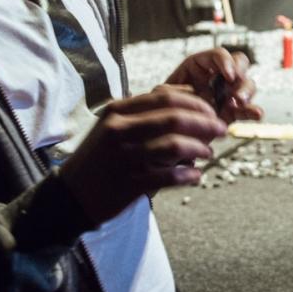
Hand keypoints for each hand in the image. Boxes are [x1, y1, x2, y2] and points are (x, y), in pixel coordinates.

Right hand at [57, 86, 228, 223]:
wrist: (71, 194)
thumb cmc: (99, 157)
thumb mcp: (113, 126)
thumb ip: (143, 113)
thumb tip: (185, 100)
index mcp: (118, 112)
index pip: (166, 97)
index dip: (196, 103)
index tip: (212, 111)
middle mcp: (121, 130)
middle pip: (175, 118)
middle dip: (205, 123)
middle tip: (221, 130)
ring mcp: (125, 157)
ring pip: (175, 146)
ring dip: (200, 149)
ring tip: (208, 154)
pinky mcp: (130, 184)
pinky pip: (169, 177)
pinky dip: (188, 176)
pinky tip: (196, 177)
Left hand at [165, 47, 263, 122]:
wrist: (166, 133)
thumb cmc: (162, 109)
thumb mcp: (162, 95)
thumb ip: (174, 90)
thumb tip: (191, 91)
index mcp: (198, 66)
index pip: (218, 54)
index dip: (226, 61)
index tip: (228, 74)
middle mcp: (215, 77)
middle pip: (239, 63)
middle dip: (241, 73)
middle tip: (234, 86)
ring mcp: (225, 94)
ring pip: (246, 84)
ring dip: (246, 91)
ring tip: (237, 103)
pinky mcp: (231, 113)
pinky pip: (247, 109)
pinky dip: (254, 111)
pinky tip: (256, 114)